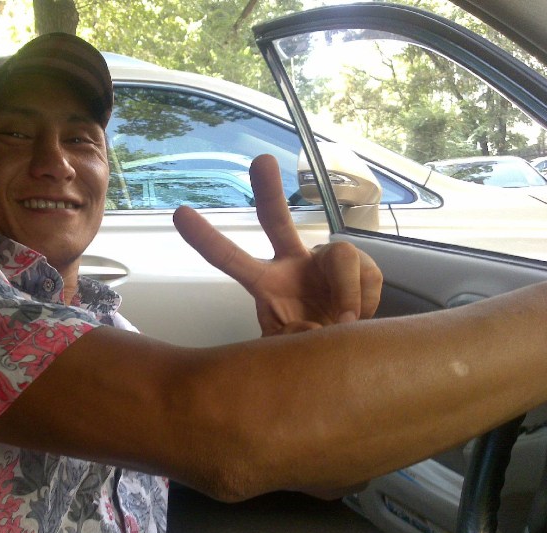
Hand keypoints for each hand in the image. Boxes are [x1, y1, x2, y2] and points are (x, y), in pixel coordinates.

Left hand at [173, 154, 382, 335]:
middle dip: (268, 191)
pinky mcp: (362, 268)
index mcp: (264, 284)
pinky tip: (357, 320)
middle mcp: (291, 264)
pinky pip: (367, 278)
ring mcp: (326, 262)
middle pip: (277, 221)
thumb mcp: (282, 357)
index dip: (206, 238)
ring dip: (347, 294)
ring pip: (340, 256)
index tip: (179, 213)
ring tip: (343, 324)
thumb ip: (284, 348)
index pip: (229, 259)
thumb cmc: (304, 346)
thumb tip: (309, 327)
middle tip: (261, 161)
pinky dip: (364, 305)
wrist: (346, 351)